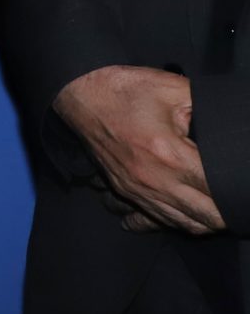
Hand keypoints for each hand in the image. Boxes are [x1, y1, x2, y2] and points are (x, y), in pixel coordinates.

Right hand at [55, 65, 223, 235]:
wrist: (80, 94)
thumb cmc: (127, 89)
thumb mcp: (174, 89)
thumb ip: (208, 109)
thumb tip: (230, 129)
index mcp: (171, 155)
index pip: (218, 191)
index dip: (238, 191)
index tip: (243, 184)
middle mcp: (155, 180)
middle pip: (206, 218)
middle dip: (228, 212)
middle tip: (236, 197)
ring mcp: (137, 189)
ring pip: (182, 224)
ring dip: (205, 222)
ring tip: (218, 208)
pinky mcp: (123, 189)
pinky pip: (150, 220)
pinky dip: (169, 223)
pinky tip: (179, 216)